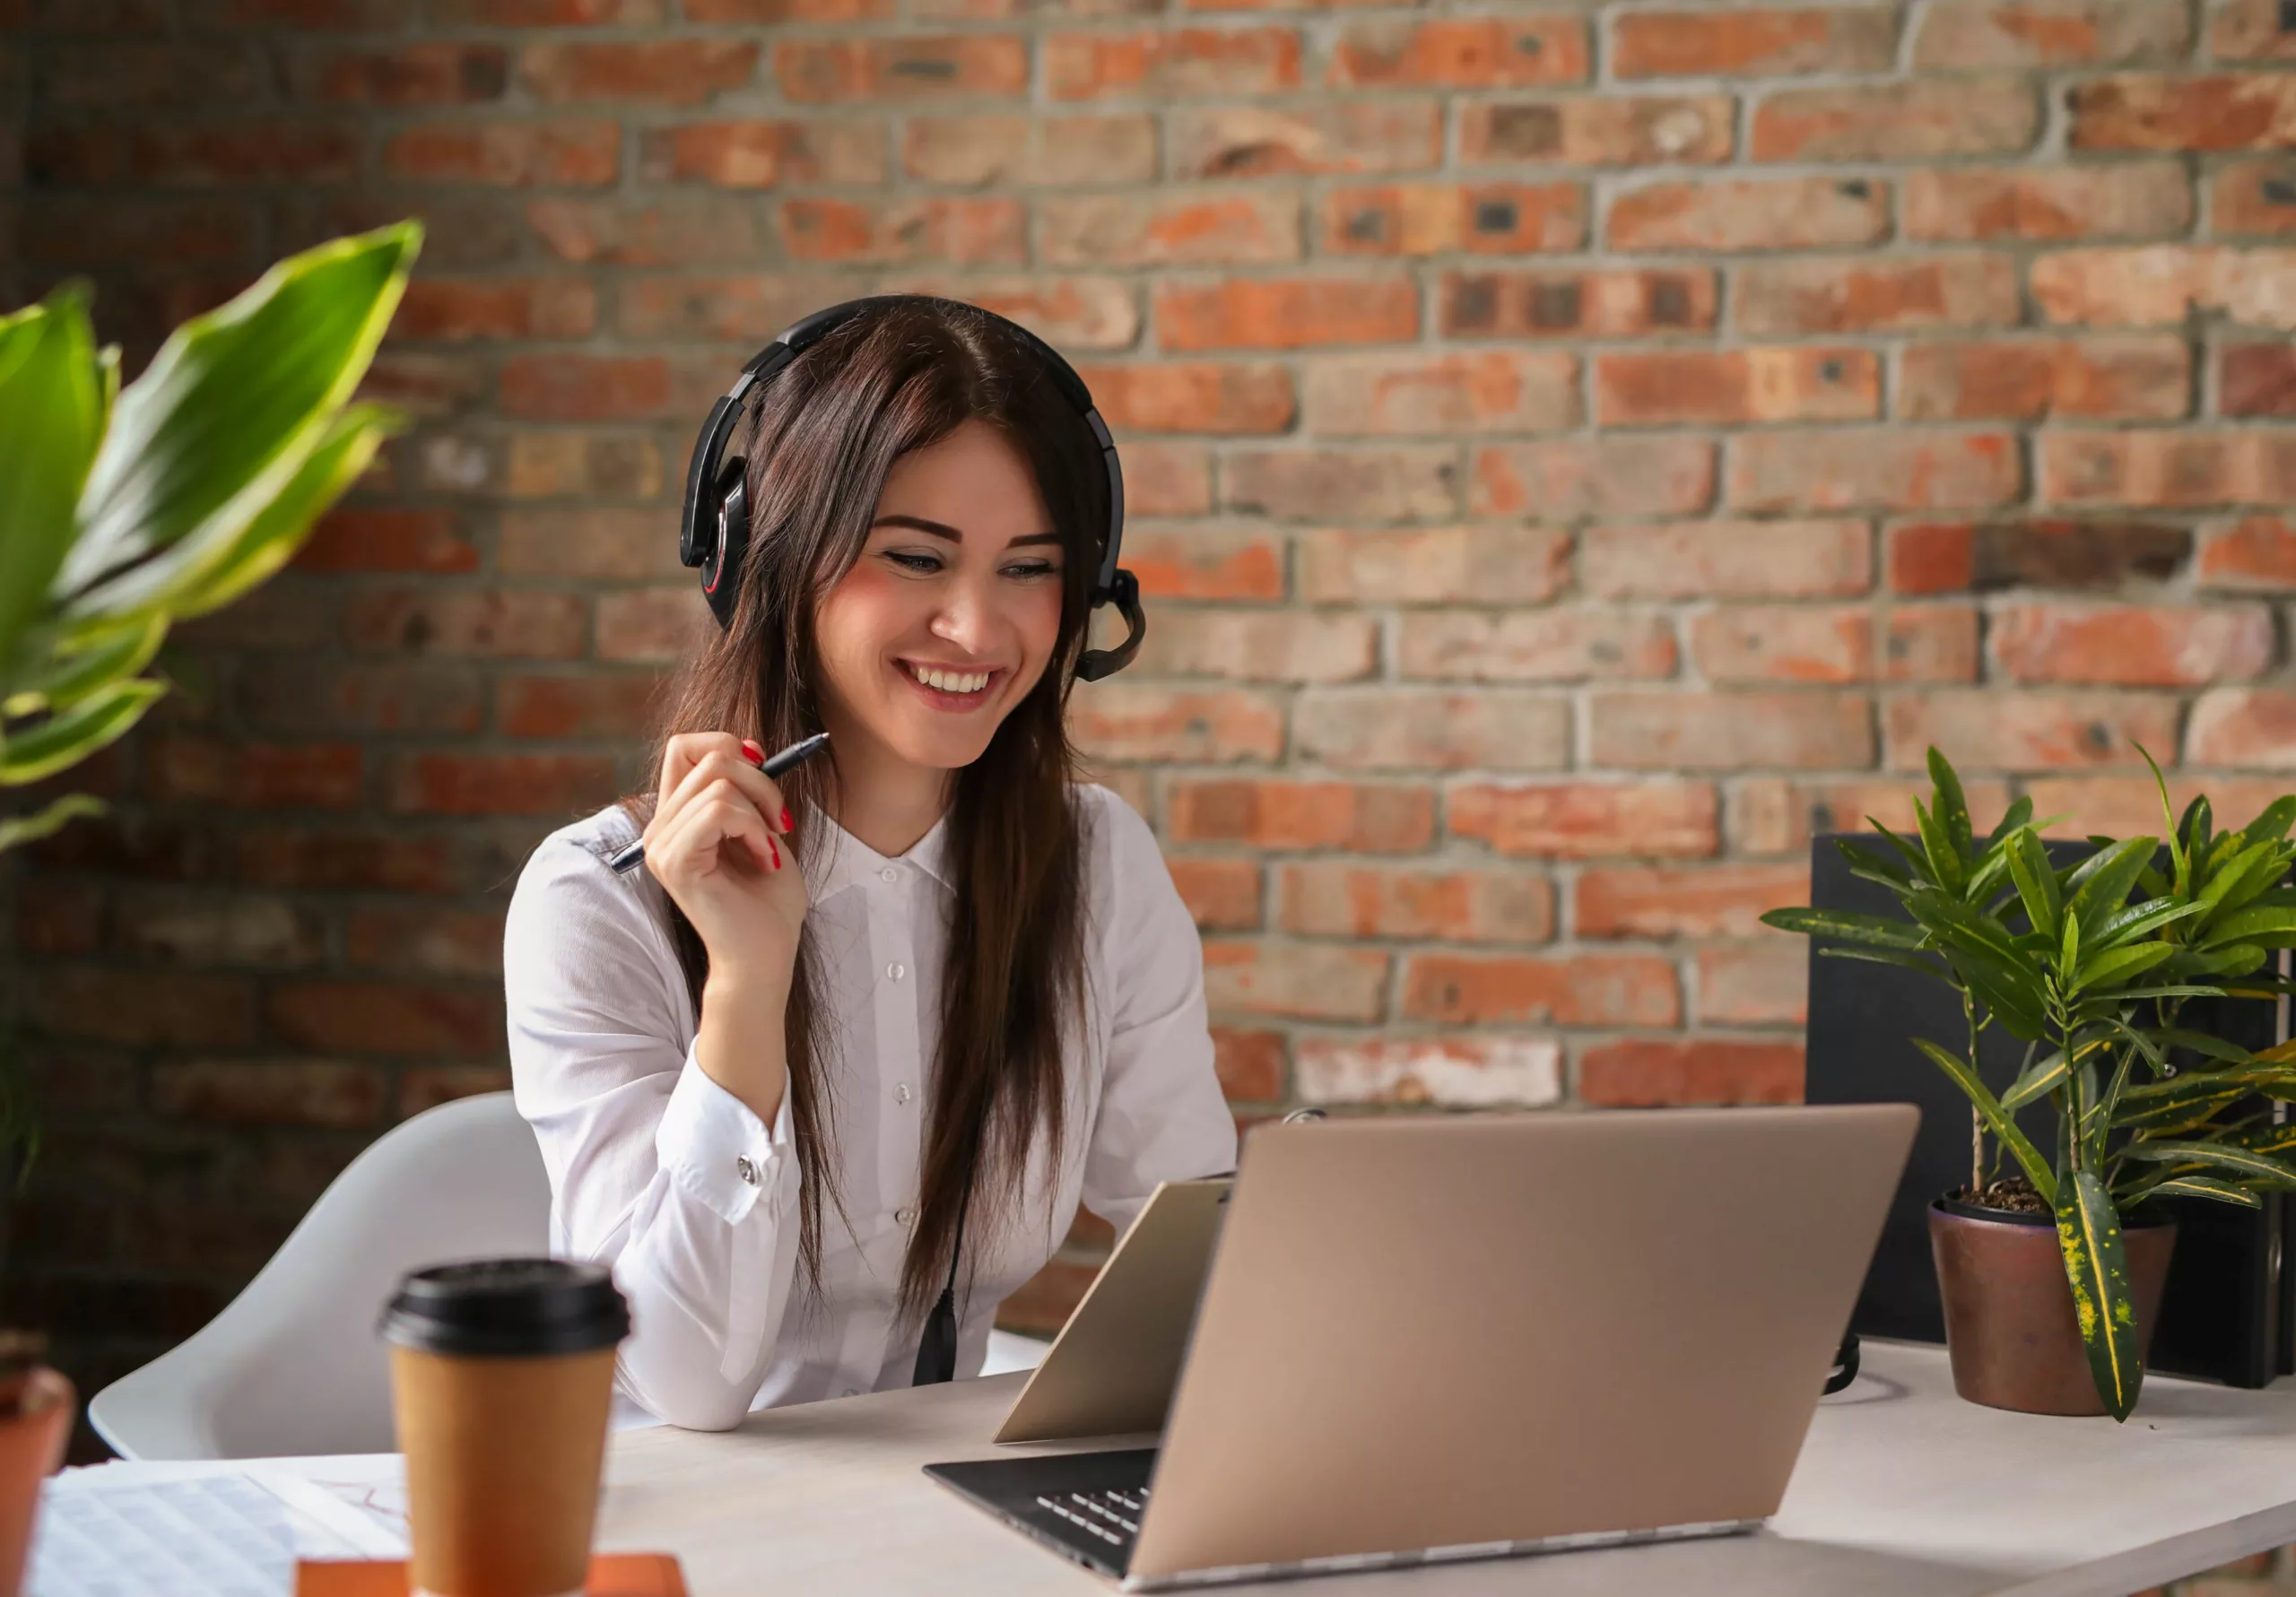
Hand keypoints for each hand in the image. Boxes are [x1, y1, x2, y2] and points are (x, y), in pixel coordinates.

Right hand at [644, 734, 804, 1122]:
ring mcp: (662, 845)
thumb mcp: (762, 830)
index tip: (764, 773)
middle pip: (707, 755)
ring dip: (760, 809)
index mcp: (677, 818)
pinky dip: (752, 827)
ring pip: (717, 781)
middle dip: (760, 780)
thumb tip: (749, 747)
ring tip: (769, 847)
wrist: (766, 956)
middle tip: (779, 822)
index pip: (684, 746)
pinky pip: (717, 810)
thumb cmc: (768, 903)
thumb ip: (746, 791)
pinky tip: (763, 857)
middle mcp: (660, 828)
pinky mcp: (676, 862)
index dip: (728, 745)